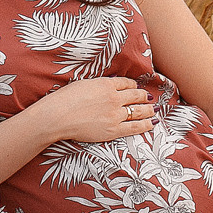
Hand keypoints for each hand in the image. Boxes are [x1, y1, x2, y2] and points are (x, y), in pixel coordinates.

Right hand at [33, 77, 156, 143]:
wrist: (57, 116)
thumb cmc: (64, 99)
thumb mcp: (83, 84)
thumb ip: (98, 84)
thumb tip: (108, 84)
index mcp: (106, 84)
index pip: (126, 83)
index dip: (133, 85)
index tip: (136, 87)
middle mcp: (114, 98)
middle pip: (136, 95)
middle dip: (145, 96)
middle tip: (150, 98)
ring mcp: (115, 114)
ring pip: (139, 110)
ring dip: (149, 109)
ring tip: (154, 110)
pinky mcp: (113, 130)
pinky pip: (135, 127)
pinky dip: (146, 124)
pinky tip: (152, 123)